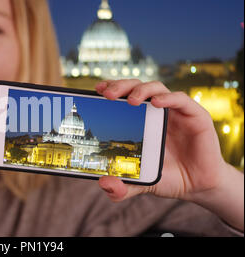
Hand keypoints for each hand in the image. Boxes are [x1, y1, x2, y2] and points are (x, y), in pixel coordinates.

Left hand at [94, 79, 228, 201]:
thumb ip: (122, 186)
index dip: (112, 89)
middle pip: (136, 87)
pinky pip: (181, 100)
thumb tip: (103, 184)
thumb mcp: (141, 182)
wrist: (199, 186)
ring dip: (141, 90)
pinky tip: (156, 103)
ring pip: (157, 88)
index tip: (97, 89)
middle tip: (107, 94)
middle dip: (120, 86)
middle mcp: (156, 112)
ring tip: (131, 100)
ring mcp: (175, 112)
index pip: (124, 96)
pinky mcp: (195, 116)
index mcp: (141, 121)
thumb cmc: (168, 177)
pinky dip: (168, 98)